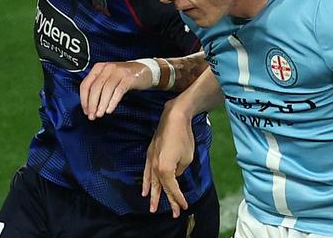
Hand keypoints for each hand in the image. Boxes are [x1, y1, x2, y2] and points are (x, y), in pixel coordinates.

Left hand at [80, 61, 154, 119]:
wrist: (144, 70)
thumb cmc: (123, 77)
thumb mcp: (108, 77)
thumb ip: (98, 87)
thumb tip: (89, 106)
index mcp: (99, 67)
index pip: (86, 84)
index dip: (84, 99)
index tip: (85, 111)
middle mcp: (108, 68)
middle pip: (95, 87)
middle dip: (92, 104)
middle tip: (92, 116)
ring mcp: (119, 72)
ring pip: (106, 89)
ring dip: (102, 104)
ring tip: (100, 114)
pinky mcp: (129, 78)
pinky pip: (119, 91)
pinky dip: (113, 102)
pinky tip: (110, 110)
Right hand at [142, 99, 193, 217]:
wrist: (173, 117)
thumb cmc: (184, 137)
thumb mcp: (187, 158)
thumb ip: (180, 170)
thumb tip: (175, 174)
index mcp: (166, 170)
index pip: (173, 188)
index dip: (179, 198)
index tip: (184, 206)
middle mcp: (156, 167)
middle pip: (162, 188)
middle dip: (168, 201)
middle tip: (174, 214)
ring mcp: (151, 161)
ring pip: (152, 182)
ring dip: (154, 196)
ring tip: (153, 208)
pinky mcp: (150, 154)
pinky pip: (146, 173)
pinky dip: (145, 183)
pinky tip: (144, 190)